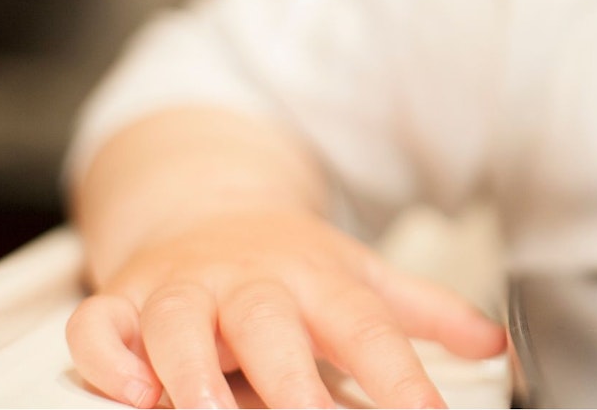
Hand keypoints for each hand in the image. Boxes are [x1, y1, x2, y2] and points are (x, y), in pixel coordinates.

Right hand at [64, 208, 506, 408]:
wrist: (206, 204)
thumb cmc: (290, 261)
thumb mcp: (364, 276)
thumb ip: (429, 314)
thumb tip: (495, 344)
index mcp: (318, 278)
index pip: (366, 327)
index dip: (397, 377)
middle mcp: (250, 279)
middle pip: (270, 323)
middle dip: (289, 381)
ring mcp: (185, 285)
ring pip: (179, 323)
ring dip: (191, 371)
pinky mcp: (125, 298)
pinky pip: (100, 324)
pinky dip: (110, 356)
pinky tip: (133, 390)